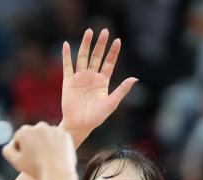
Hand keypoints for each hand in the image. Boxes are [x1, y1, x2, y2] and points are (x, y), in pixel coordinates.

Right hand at [2, 122, 76, 177]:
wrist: (58, 174)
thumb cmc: (35, 169)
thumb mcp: (16, 162)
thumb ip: (7, 150)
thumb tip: (12, 142)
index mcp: (24, 131)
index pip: (19, 139)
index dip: (22, 150)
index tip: (27, 160)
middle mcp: (38, 126)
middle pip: (32, 135)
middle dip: (33, 144)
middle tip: (37, 159)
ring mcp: (53, 129)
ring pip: (46, 136)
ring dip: (45, 143)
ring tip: (47, 158)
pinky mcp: (65, 134)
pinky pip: (58, 139)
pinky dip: (56, 146)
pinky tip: (55, 156)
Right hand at [60, 28, 137, 142]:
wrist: (79, 125)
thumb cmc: (96, 117)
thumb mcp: (112, 103)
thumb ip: (122, 90)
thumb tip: (135, 78)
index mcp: (103, 81)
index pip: (109, 63)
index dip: (113, 52)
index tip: (118, 40)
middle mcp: (92, 77)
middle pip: (97, 56)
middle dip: (101, 44)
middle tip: (105, 30)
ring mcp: (80, 78)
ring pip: (83, 57)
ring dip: (86, 45)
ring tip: (89, 31)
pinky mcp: (68, 82)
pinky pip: (67, 66)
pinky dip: (67, 56)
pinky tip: (67, 45)